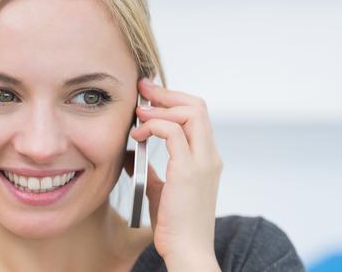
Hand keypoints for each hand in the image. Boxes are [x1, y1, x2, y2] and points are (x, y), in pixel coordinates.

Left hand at [126, 77, 223, 268]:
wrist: (187, 250)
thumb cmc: (175, 226)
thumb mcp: (161, 190)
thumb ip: (151, 170)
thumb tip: (132, 152)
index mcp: (207, 158)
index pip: (197, 115)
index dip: (174, 101)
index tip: (150, 97)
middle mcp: (209, 156)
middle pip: (197, 106)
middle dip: (167, 94)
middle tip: (143, 90)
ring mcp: (203, 162)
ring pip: (190, 113)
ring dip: (160, 109)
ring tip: (139, 115)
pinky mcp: (189, 170)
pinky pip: (174, 132)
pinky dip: (155, 126)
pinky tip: (138, 135)